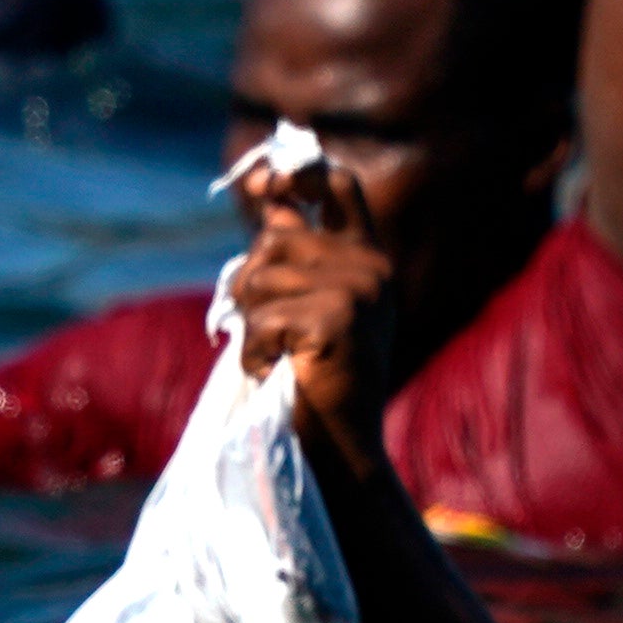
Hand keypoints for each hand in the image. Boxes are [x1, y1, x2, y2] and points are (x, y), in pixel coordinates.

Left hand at [226, 146, 397, 473]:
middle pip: (274, 238)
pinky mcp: (339, 318)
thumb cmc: (313, 381)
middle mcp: (371, 268)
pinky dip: (254, 353)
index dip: (297, 173)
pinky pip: (262, 319)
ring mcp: (359, 290)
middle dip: (251, 286)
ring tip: (279, 359)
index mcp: (367, 259)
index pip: (338, 185)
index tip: (264, 183)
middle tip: (270, 336)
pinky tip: (276, 373)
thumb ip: (293, 252)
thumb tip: (266, 194)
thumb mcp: (306, 305)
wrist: (338, 449)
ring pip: (259, 277)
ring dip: (251, 325)